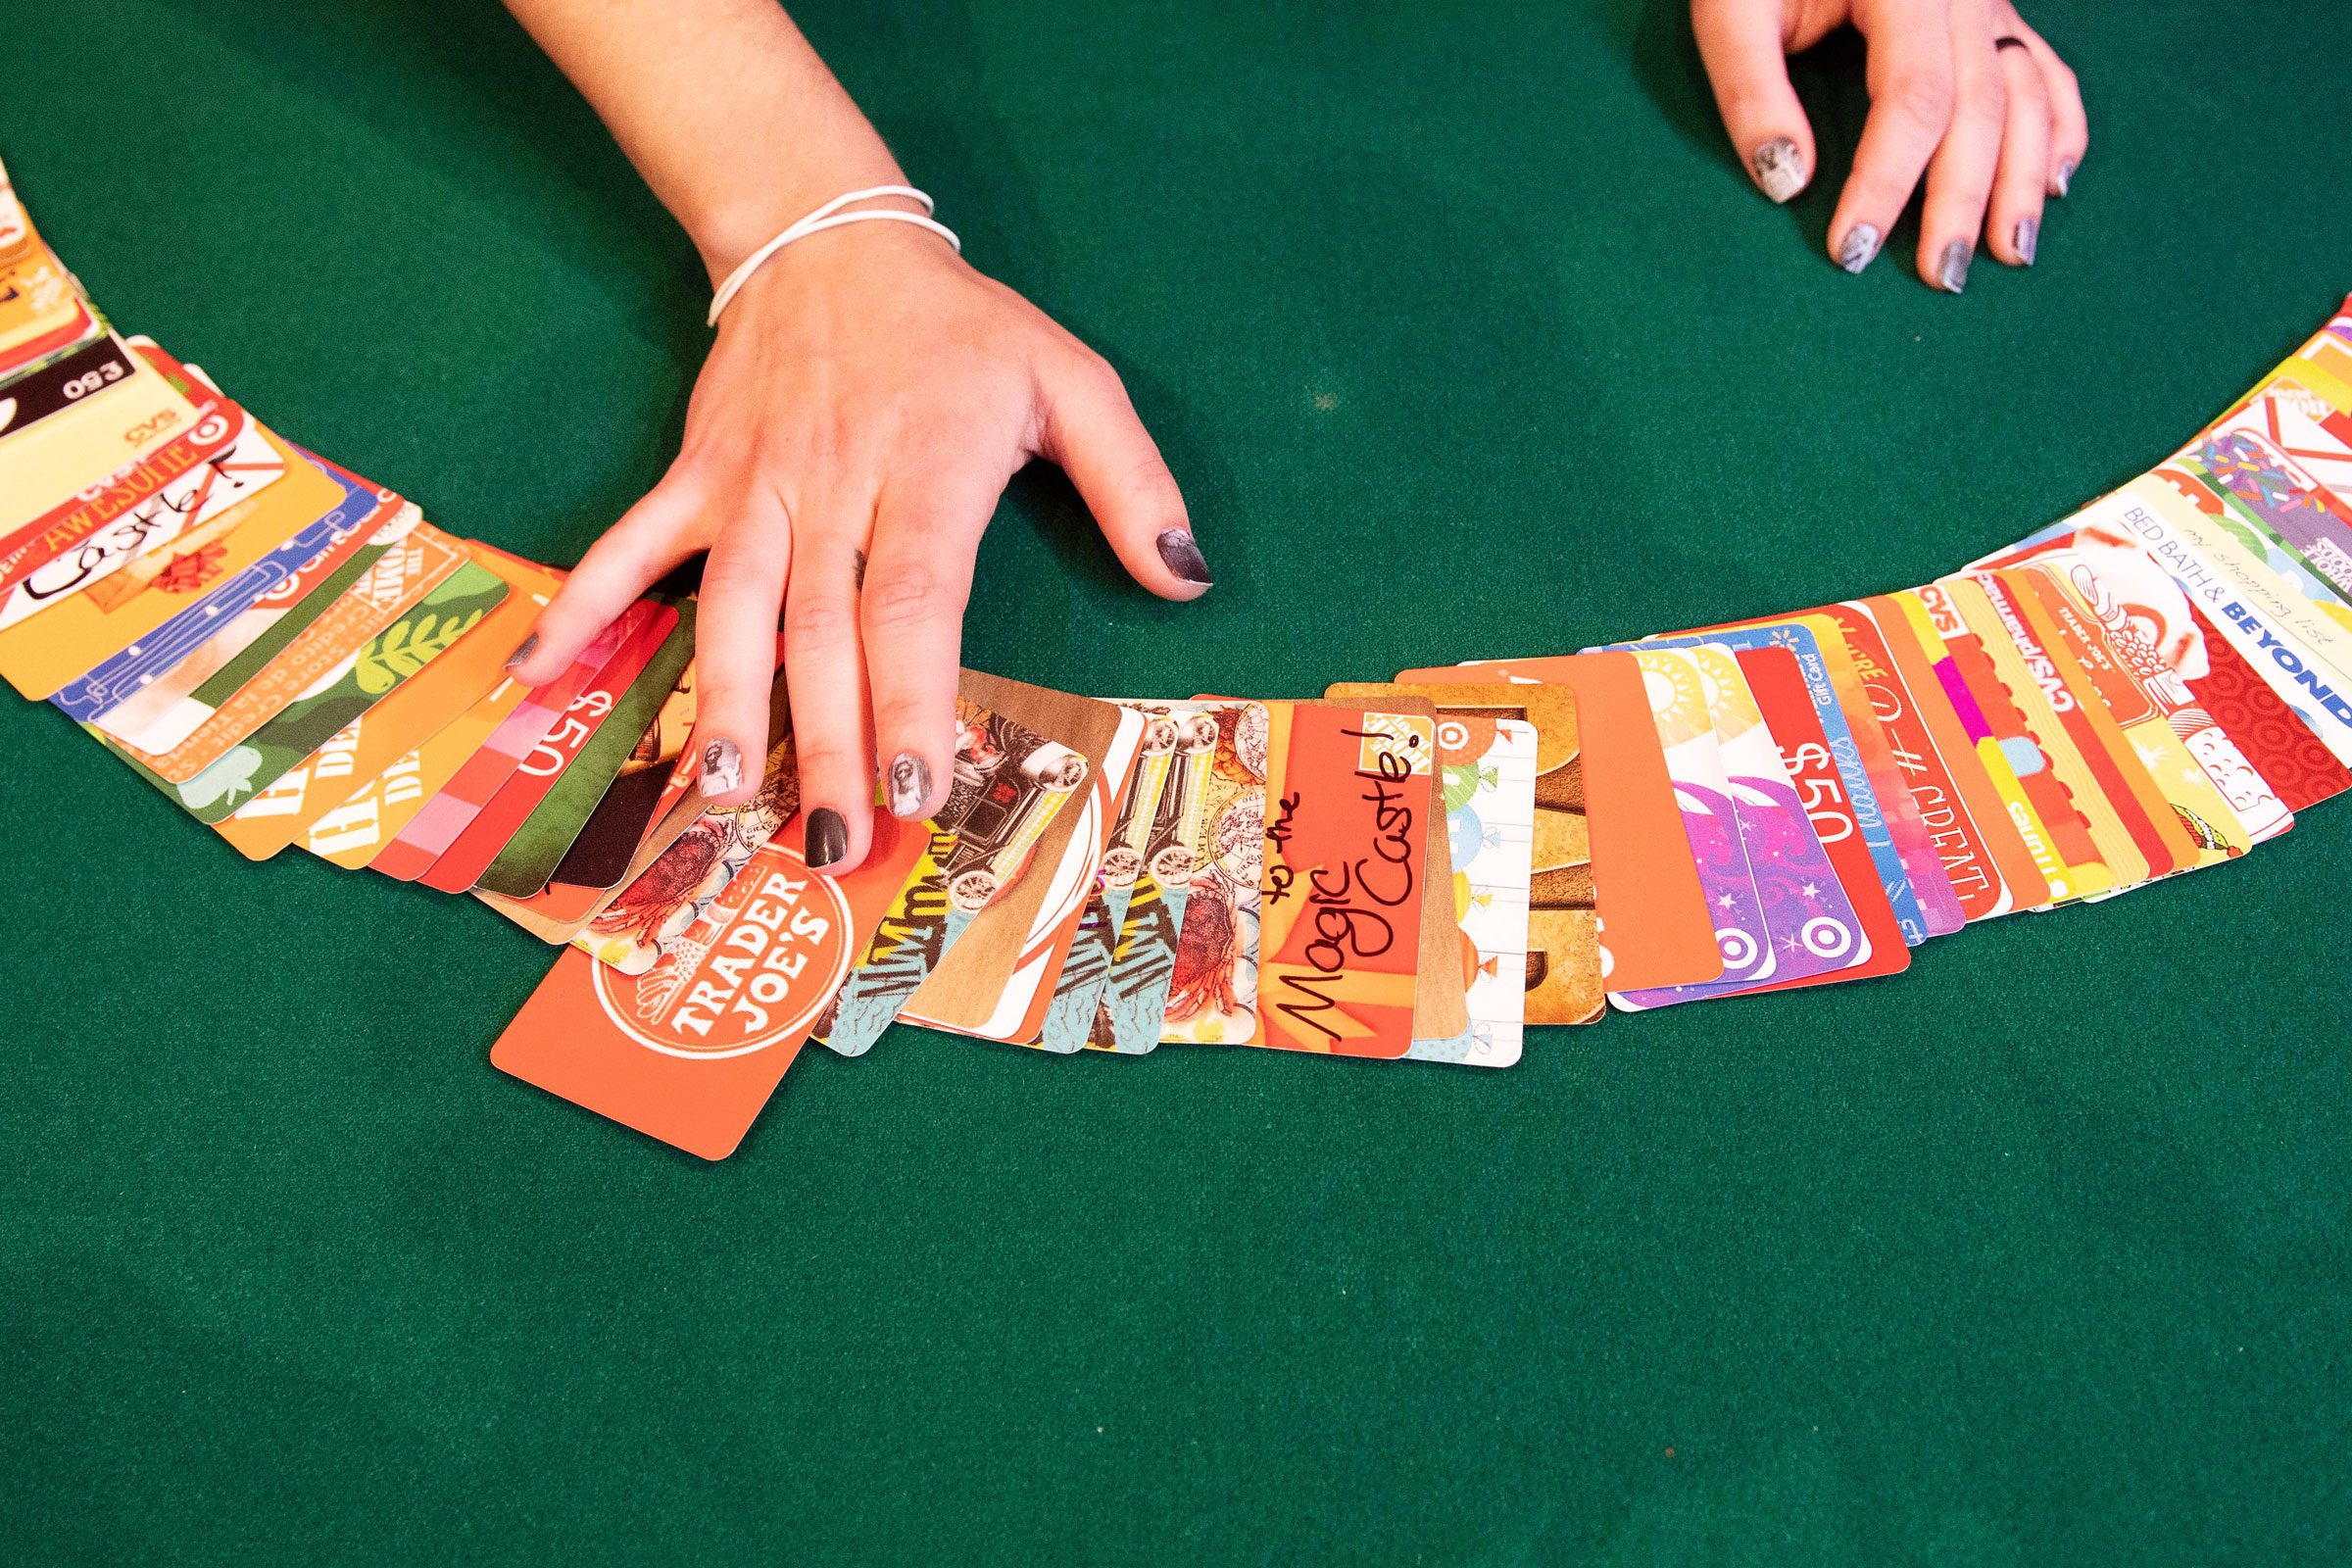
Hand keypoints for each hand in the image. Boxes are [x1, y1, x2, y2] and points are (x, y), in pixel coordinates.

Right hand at [507, 219, 1208, 875]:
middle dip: (828, 743)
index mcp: (931, 469)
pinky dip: (580, 610)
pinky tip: (536, 679)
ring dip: (724, 707)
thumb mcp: (1072, 380)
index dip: (909, 694)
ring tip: (725, 798)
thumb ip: (1134, 484)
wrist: (830, 240)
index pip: (915, 599)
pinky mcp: (697, 479)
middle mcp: (833, 487)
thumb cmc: (963, 330)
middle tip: (834, 842)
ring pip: (730, 609)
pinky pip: (626, 547)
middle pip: (823, 631)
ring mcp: (753, 487)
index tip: (915, 782)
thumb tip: (1188, 582)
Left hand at [1692, 0, 2086, 286]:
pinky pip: (2043, 68)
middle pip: (1979, 106)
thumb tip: (1786, 183)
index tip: (1853, 251)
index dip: (1887, 180)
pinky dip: (2057, 126)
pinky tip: (2055, 182)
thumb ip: (1753, 92)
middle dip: (1963, 199)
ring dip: (2022, 178)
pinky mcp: (1987, 12)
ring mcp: (1983, 1)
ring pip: (2025, 92)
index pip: (1913, 98)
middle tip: (1939, 278)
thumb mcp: (1732, 11)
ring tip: (2011, 254)